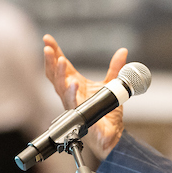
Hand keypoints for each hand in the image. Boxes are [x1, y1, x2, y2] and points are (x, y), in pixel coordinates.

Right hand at [42, 34, 128, 162]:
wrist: (112, 133)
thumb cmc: (106, 112)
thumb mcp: (113, 84)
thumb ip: (116, 68)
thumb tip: (123, 51)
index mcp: (74, 85)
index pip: (61, 66)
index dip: (54, 52)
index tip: (48, 39)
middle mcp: (70, 94)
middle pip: (54, 76)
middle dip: (50, 61)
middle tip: (48, 48)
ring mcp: (73, 105)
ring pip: (60, 88)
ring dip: (59, 74)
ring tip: (60, 60)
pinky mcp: (80, 116)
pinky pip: (73, 104)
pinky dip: (72, 93)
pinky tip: (73, 83)